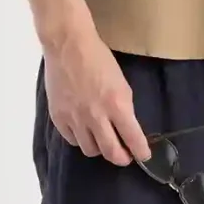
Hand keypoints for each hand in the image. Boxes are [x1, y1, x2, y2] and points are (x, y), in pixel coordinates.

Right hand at [43, 18, 151, 166]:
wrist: (68, 45)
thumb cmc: (99, 57)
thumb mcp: (120, 82)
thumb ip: (123, 106)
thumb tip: (126, 127)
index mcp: (116, 104)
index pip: (132, 138)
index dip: (140, 151)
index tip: (144, 156)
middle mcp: (96, 116)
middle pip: (111, 152)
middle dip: (122, 158)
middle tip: (125, 156)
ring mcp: (75, 119)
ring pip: (90, 150)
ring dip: (100, 148)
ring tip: (102, 140)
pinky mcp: (59, 118)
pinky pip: (72, 140)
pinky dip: (80, 139)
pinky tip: (84, 130)